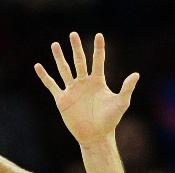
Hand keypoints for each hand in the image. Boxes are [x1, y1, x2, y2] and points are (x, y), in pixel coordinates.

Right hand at [35, 32, 138, 147]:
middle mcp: (84, 83)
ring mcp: (72, 90)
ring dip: (59, 58)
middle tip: (73, 34)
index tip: (99, 36)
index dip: (99, 49)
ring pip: (64, 70)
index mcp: (98, 82)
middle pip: (79, 61)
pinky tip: (38, 66)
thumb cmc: (110, 120)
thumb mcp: (121, 103)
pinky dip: (45, 76)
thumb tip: (136, 74)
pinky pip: (52, 85)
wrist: (96, 136)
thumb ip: (127, 88)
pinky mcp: (62, 99)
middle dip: (76, 48)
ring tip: (55, 44)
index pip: (98, 61)